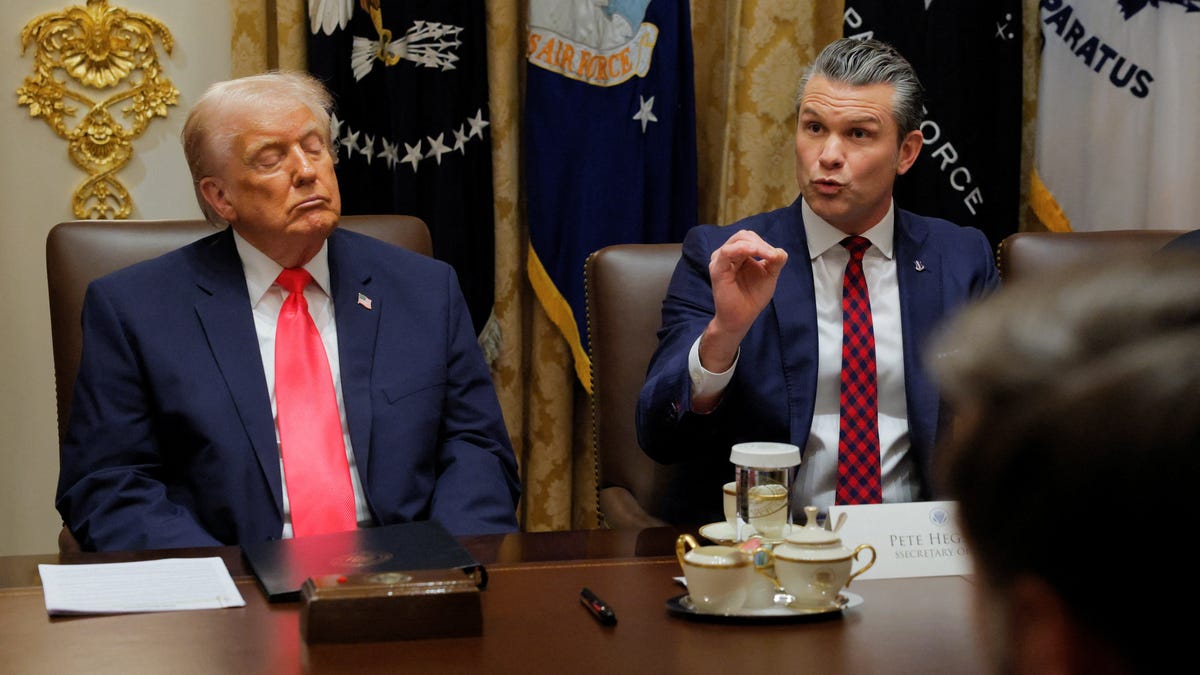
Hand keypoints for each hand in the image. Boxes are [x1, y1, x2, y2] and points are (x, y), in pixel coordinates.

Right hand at [700, 230, 787, 371]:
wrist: (742, 317)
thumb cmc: (752, 297)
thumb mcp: (769, 275)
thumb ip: (776, 261)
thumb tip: (779, 251)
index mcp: (739, 254)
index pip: (750, 239)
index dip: (764, 244)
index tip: (776, 257)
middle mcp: (728, 254)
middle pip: (743, 236)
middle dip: (761, 244)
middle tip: (772, 256)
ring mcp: (721, 260)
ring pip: (737, 240)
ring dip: (755, 245)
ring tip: (768, 256)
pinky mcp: (717, 268)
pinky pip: (727, 252)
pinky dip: (742, 248)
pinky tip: (753, 252)